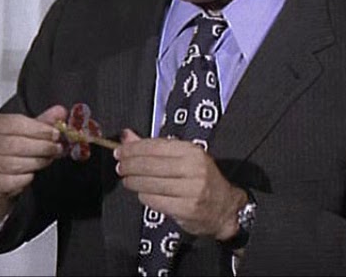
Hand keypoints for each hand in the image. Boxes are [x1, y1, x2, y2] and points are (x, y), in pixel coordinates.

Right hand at [0, 104, 67, 219]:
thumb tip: (60, 112)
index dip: (39, 129)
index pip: (16, 124)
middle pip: (16, 145)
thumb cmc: (13, 145)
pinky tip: (32, 173)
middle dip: (42, 147)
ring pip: (15, 164)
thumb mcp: (28, 129)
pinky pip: (12, 181)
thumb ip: (44, 121)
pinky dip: (26, 178)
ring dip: (38, 162)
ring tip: (48, 159)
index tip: (55, 133)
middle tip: (57, 148)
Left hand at [114, 129, 244, 240]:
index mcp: (192, 151)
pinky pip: (155, 201)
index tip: (120, 151)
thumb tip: (126, 136)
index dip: (133, 149)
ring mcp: (191, 190)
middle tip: (120, 167)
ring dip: (133, 182)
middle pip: (150, 165)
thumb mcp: (183, 157)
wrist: (225, 208)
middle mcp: (193, 168)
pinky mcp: (186, 209)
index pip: (155, 146)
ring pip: (150, 183)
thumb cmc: (201, 179)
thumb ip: (154, 147)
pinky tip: (142, 193)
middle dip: (129, 165)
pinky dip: (144, 196)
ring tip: (127, 180)